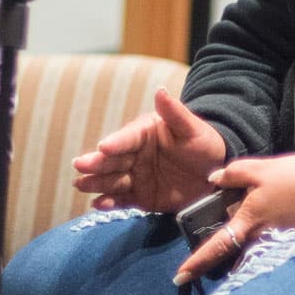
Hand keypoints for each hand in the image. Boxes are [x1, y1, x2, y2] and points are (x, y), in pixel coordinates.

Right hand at [73, 88, 228, 213]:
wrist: (215, 173)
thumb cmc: (203, 144)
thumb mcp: (191, 128)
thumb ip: (175, 112)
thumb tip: (160, 90)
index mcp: (143, 134)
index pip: (127, 138)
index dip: (116, 142)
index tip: (104, 146)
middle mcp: (134, 155)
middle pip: (112, 160)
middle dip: (96, 163)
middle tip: (80, 165)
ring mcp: (136, 176)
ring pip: (112, 180)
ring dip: (96, 183)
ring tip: (81, 184)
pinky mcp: (141, 197)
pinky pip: (123, 200)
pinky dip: (110, 203)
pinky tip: (98, 204)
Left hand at [173, 153, 294, 285]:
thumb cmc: (294, 178)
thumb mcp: (260, 169)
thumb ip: (233, 173)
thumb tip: (213, 178)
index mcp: (248, 222)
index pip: (216, 247)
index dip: (196, 263)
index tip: (179, 277)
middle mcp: (260, 239)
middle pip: (231, 258)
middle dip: (215, 264)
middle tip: (199, 267)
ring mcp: (276, 243)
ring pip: (248, 256)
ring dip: (236, 259)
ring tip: (226, 257)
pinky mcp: (289, 240)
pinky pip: (265, 250)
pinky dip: (255, 250)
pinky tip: (256, 239)